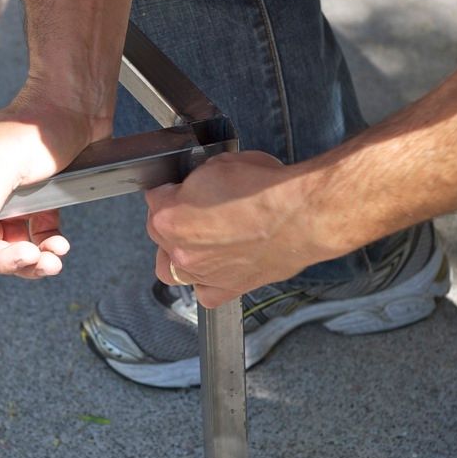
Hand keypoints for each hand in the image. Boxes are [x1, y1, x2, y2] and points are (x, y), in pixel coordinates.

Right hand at [0, 81, 110, 277]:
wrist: (78, 107)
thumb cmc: (36, 124)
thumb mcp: (4, 163)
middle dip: (8, 258)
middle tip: (31, 258)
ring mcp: (10, 200)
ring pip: (13, 245)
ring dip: (31, 259)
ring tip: (52, 259)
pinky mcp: (36, 202)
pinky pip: (36, 235)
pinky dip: (47, 244)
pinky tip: (60, 245)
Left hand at [145, 151, 326, 307]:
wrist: (302, 215)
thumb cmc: (267, 189)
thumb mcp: (220, 164)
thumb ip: (196, 178)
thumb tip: (195, 183)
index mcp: (170, 216)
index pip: (154, 199)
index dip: (168, 190)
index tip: (178, 188)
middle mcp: (181, 250)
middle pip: (159, 234)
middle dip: (173, 220)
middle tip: (193, 210)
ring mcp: (202, 274)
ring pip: (173, 270)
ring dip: (179, 254)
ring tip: (197, 241)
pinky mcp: (227, 289)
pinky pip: (204, 293)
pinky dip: (205, 282)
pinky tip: (215, 267)